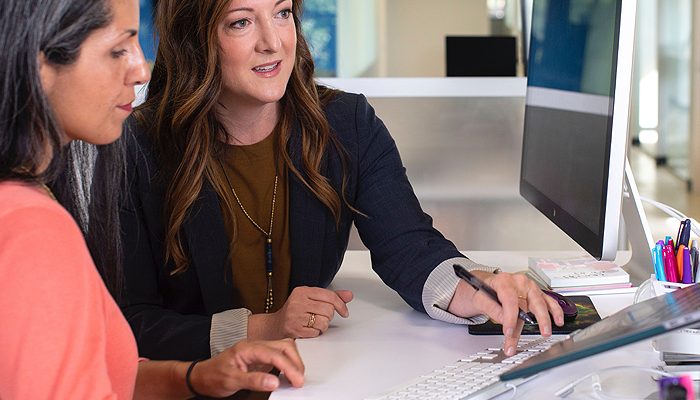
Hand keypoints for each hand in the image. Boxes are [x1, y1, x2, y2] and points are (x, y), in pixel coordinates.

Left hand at [190, 338, 303, 396]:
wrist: (201, 376)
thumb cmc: (212, 376)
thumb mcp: (231, 381)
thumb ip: (254, 380)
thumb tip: (275, 382)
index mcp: (248, 348)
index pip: (275, 354)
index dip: (289, 367)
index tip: (297, 381)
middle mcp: (254, 345)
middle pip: (284, 346)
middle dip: (295, 362)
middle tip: (299, 380)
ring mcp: (257, 349)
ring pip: (283, 348)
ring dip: (293, 361)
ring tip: (296, 377)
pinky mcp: (259, 356)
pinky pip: (278, 354)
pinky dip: (287, 363)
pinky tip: (288, 374)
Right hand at [249, 286, 353, 339]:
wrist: (275, 326)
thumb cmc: (295, 311)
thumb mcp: (311, 299)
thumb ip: (331, 297)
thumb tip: (349, 295)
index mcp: (302, 291)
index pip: (329, 296)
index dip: (341, 305)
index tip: (344, 312)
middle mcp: (298, 302)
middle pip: (328, 309)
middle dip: (329, 316)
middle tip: (321, 317)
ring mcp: (295, 316)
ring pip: (324, 321)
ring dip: (323, 325)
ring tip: (315, 323)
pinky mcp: (295, 329)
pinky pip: (317, 332)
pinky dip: (316, 332)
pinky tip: (309, 329)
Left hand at [448, 270, 563, 355]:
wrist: (483, 284)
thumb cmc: (480, 290)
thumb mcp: (478, 298)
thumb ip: (491, 308)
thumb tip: (504, 320)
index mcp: (503, 281)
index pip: (510, 300)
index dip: (510, 318)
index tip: (508, 332)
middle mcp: (519, 282)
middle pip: (528, 302)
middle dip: (531, 321)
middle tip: (535, 334)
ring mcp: (528, 288)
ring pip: (540, 303)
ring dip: (545, 319)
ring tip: (546, 332)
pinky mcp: (534, 294)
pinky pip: (547, 302)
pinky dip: (554, 311)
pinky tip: (558, 321)